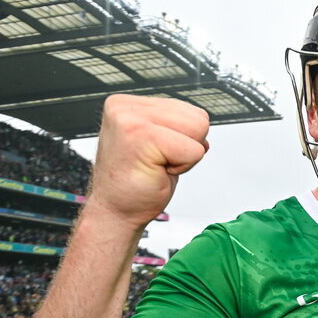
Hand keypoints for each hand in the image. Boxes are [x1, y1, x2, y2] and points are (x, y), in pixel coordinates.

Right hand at [89, 95, 209, 227]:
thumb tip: (202, 122)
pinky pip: (192, 150)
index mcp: (129, 105)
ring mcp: (131, 119)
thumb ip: (175, 127)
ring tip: (157, 165)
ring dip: (184, 156)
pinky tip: (157, 171)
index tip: (156, 154)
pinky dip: (182, 167)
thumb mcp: (158, 143)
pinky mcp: (141, 136)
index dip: (184, 140)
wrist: (116, 212)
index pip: (191, 111)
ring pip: (198, 129)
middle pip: (198, 118)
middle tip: (158, 162)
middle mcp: (126, 107)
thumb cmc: (136, 184)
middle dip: (187, 146)